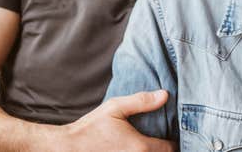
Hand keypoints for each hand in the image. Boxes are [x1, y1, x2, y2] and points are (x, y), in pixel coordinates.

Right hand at [60, 90, 174, 151]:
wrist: (68, 148)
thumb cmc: (91, 128)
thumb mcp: (115, 108)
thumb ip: (141, 101)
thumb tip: (165, 95)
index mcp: (141, 147)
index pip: (171, 149)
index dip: (173, 140)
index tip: (170, 132)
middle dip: (164, 148)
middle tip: (161, 136)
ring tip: (150, 143)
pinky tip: (134, 149)